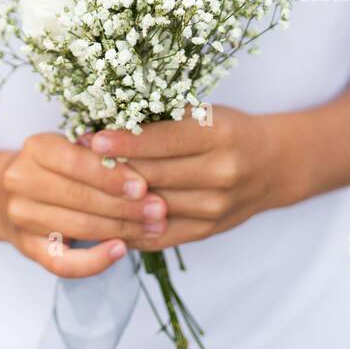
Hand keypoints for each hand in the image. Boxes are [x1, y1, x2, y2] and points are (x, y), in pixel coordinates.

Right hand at [0, 132, 170, 276]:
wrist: (6, 193)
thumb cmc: (55, 165)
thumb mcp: (70, 145)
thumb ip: (99, 150)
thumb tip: (141, 158)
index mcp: (36, 148)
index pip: (74, 161)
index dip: (110, 175)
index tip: (144, 185)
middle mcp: (22, 181)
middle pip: (79, 197)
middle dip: (125, 205)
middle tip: (160, 210)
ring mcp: (22, 217)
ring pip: (76, 227)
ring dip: (120, 230)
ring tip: (153, 228)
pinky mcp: (27, 248)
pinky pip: (62, 262)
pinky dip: (94, 261)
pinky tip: (120, 251)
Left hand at [77, 104, 295, 252]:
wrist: (272, 165)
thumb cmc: (229, 130)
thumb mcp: (205, 113)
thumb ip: (164, 120)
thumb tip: (109, 120)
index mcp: (218, 135)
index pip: (163, 140)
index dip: (125, 141)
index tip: (92, 138)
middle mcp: (219, 173)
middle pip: (153, 176)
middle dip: (111, 169)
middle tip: (77, 161)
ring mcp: (214, 208)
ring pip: (151, 208)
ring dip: (114, 200)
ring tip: (82, 188)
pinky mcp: (207, 232)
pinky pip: (159, 235)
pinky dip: (128, 227)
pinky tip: (102, 218)